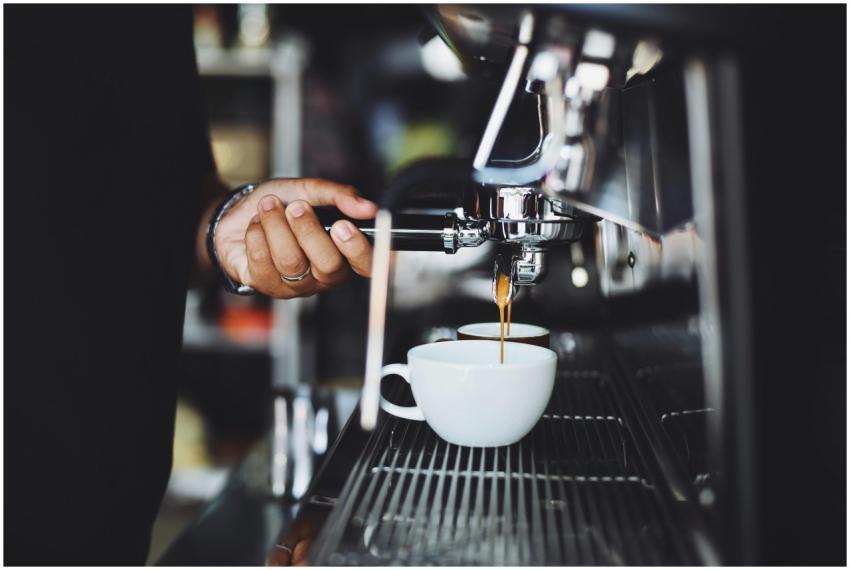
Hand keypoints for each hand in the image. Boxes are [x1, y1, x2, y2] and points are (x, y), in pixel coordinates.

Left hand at [214, 178, 375, 297]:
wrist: (238, 213)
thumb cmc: (280, 204)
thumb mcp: (310, 190)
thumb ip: (339, 196)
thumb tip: (368, 207)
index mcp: (344, 253)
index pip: (367, 266)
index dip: (358, 250)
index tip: (342, 225)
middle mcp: (324, 275)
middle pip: (329, 266)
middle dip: (309, 231)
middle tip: (296, 206)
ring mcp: (296, 285)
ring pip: (292, 262)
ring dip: (276, 226)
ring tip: (268, 206)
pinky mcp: (267, 286)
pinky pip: (263, 261)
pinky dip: (256, 234)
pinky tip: (256, 225)